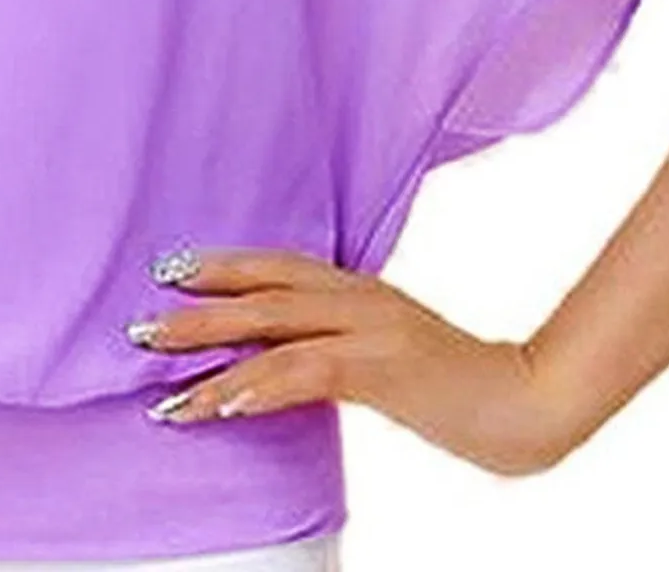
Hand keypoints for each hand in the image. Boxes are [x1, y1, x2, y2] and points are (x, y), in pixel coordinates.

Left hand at [128, 245, 574, 476]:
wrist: (528, 402)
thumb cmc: (459, 385)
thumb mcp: (391, 352)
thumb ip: (341, 342)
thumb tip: (288, 359)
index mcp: (357, 288)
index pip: (275, 266)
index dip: (222, 266)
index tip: (171, 272)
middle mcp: (356, 296)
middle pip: (260, 290)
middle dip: (195, 308)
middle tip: (139, 326)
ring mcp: (369, 327)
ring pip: (271, 329)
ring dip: (210, 356)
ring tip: (161, 379)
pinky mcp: (381, 366)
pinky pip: (306, 371)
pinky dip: (259, 384)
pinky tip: (223, 401)